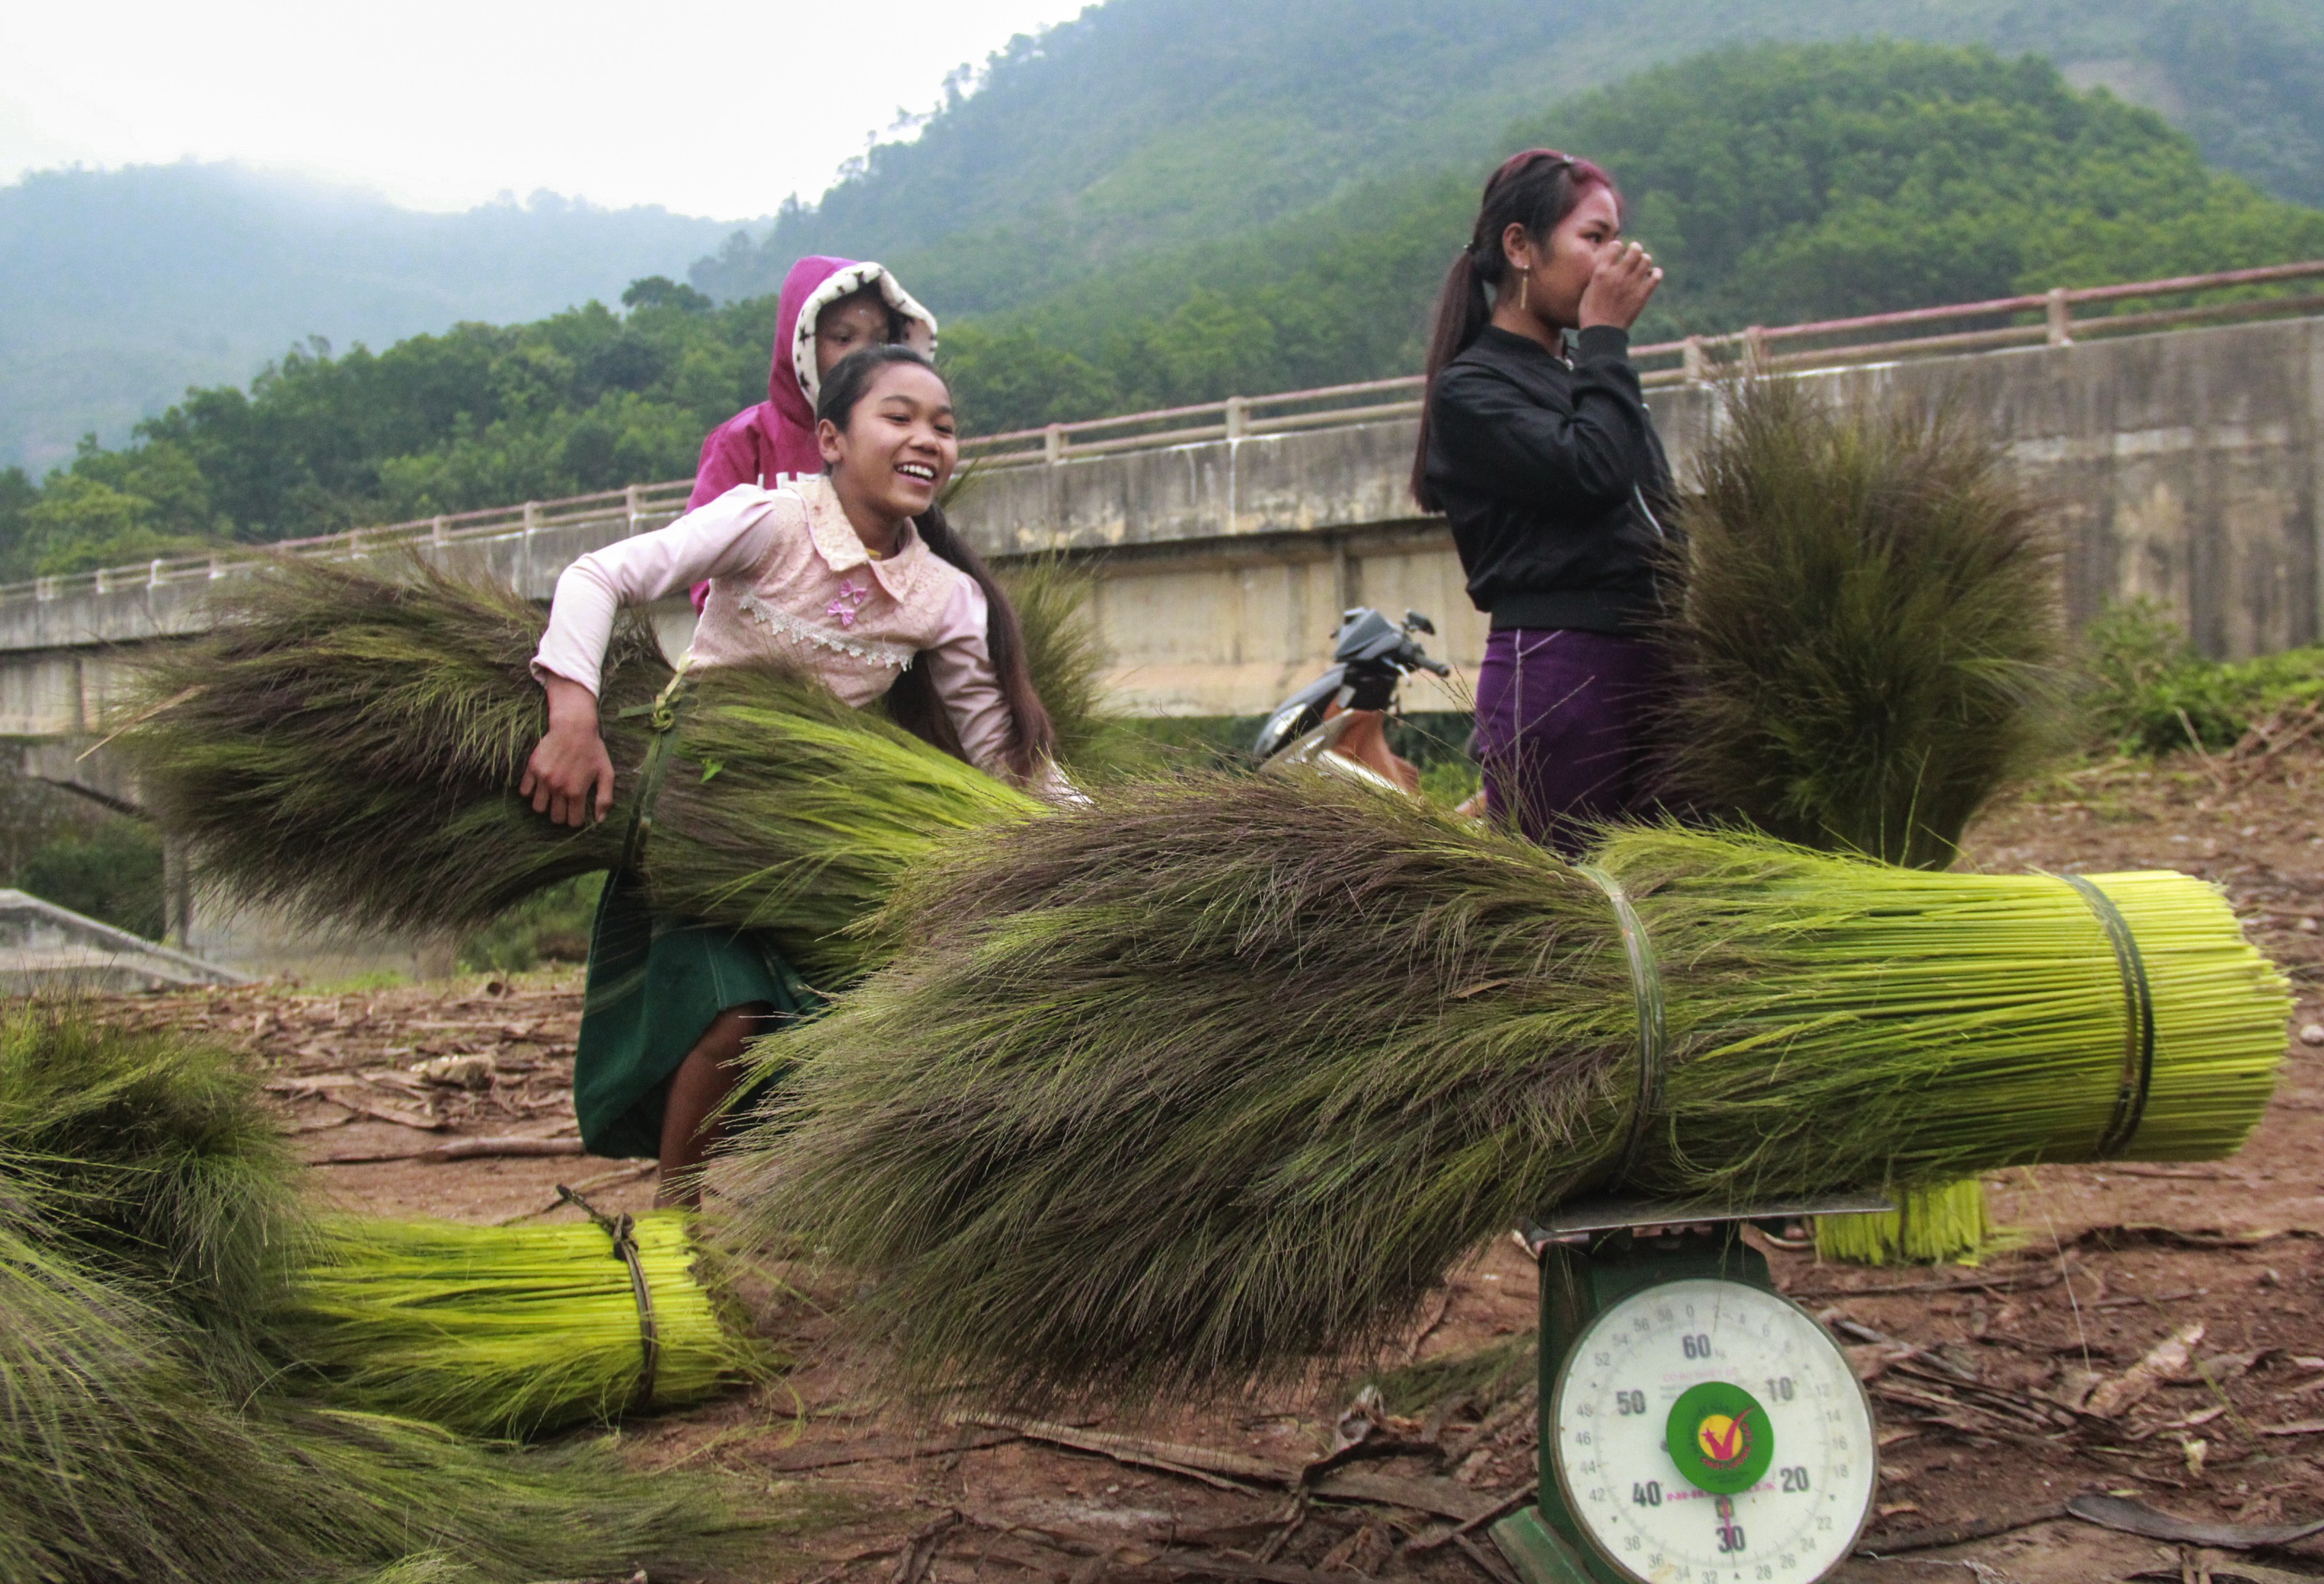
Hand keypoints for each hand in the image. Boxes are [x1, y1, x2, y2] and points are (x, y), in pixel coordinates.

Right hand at [520, 676, 614, 827]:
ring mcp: (543, 779)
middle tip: (566, 805)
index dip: (576, 819)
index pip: (573, 821)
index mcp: (577, 792)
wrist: (574, 727)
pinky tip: (541, 786)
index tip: (577, 813)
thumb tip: (599, 820)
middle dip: (562, 815)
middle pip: (555, 818)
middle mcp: (558, 788)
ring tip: (552, 797)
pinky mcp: (532, 769)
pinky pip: (525, 792)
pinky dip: (531, 792)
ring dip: (546, 806)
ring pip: (538, 808)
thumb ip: (605, 798)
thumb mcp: (606, 773)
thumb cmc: (593, 750)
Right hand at [1577, 241, 1661, 331]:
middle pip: (1634, 250)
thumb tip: (1607, 265)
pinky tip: (1652, 274)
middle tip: (1634, 251)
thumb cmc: (1591, 313)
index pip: (1615, 246)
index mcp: (1601, 272)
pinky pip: (1655, 276)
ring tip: (1642, 264)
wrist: (1602, 332)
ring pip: (1646, 260)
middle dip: (1635, 248)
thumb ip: (1599, 275)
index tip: (1618, 251)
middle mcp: (1617, 274)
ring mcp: (1631, 284)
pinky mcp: (1642, 294)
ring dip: (1645, 260)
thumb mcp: (1588, 290)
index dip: (1618, 246)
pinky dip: (1656, 273)